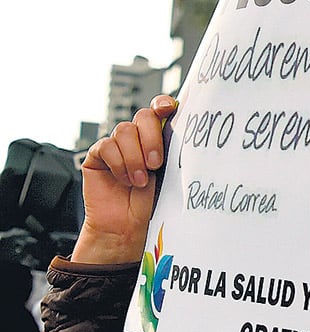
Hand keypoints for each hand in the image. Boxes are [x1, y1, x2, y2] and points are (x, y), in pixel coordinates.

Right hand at [73, 95, 175, 264]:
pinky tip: (125, 180)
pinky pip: (107, 146)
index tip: (169, 108)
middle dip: (151, 138)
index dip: (163, 104)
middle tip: (156, 163)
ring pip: (124, 131)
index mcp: (159, 140)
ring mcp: (117, 146)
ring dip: (134, 157)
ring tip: (140, 180)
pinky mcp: (98, 156)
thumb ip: (173, 152)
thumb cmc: (153, 204)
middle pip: (143, 117)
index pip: (160, 111)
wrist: (128, 227)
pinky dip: (119, 164)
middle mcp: (137, 139)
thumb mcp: (171, 174)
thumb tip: (188, 132)